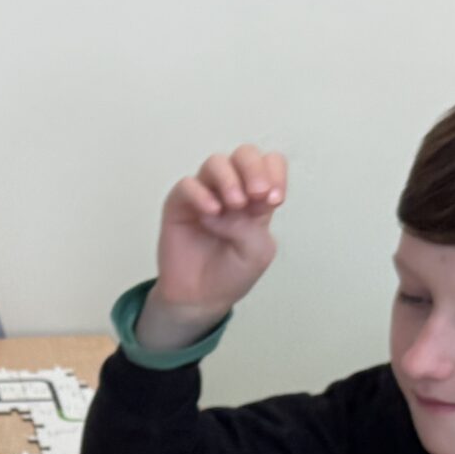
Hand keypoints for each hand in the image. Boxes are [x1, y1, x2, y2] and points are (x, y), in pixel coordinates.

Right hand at [140, 146, 288, 352]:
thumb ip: (253, 225)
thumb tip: (229, 206)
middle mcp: (231, 189)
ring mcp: (204, 194)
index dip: (275, 173)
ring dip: (229, 179)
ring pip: (216, 163)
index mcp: (257, 197)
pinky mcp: (179, 204)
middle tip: (257, 194)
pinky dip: (201, 194)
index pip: (270, 164)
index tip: (274, 200)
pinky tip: (212, 212)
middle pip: (244, 154)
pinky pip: (188, 185)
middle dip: (254, 169)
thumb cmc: (231, 273)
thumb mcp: (258, 252)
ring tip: (235, 204)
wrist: (201, 298)